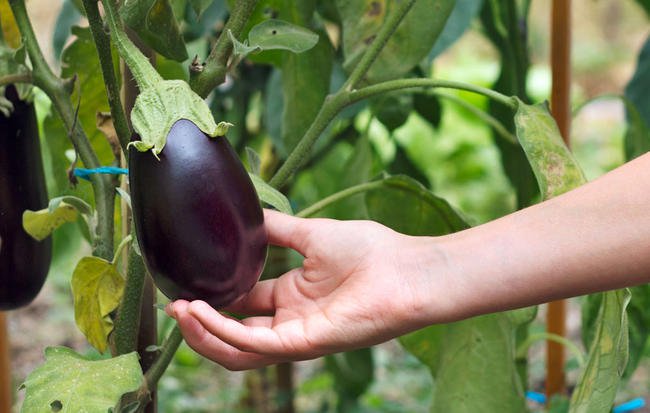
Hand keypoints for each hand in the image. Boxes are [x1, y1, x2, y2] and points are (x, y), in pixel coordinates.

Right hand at [167, 209, 453, 369]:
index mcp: (292, 296)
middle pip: (234, 333)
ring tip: (179, 310)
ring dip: (205, 333)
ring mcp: (297, 336)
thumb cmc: (371, 250)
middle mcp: (290, 320)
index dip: (213, 300)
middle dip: (200, 323)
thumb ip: (277, 229)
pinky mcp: (306, 343)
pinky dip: (224, 331)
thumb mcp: (311, 234)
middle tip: (174, 304)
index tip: (186, 284)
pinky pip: (255, 345)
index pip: (242, 305)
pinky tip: (201, 313)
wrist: (408, 268)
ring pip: (238, 349)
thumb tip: (248, 215)